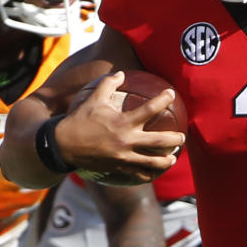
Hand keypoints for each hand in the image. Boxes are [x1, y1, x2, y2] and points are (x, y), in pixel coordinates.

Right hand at [58, 72, 181, 184]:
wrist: (64, 145)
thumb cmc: (79, 120)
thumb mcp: (93, 98)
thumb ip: (108, 84)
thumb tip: (121, 73)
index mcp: (123, 121)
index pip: (150, 109)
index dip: (163, 100)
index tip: (171, 94)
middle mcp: (127, 140)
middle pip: (158, 141)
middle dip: (174, 139)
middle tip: (182, 137)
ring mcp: (123, 156)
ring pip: (151, 162)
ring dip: (165, 160)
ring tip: (173, 158)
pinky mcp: (117, 167)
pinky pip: (137, 173)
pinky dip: (147, 174)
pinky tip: (153, 172)